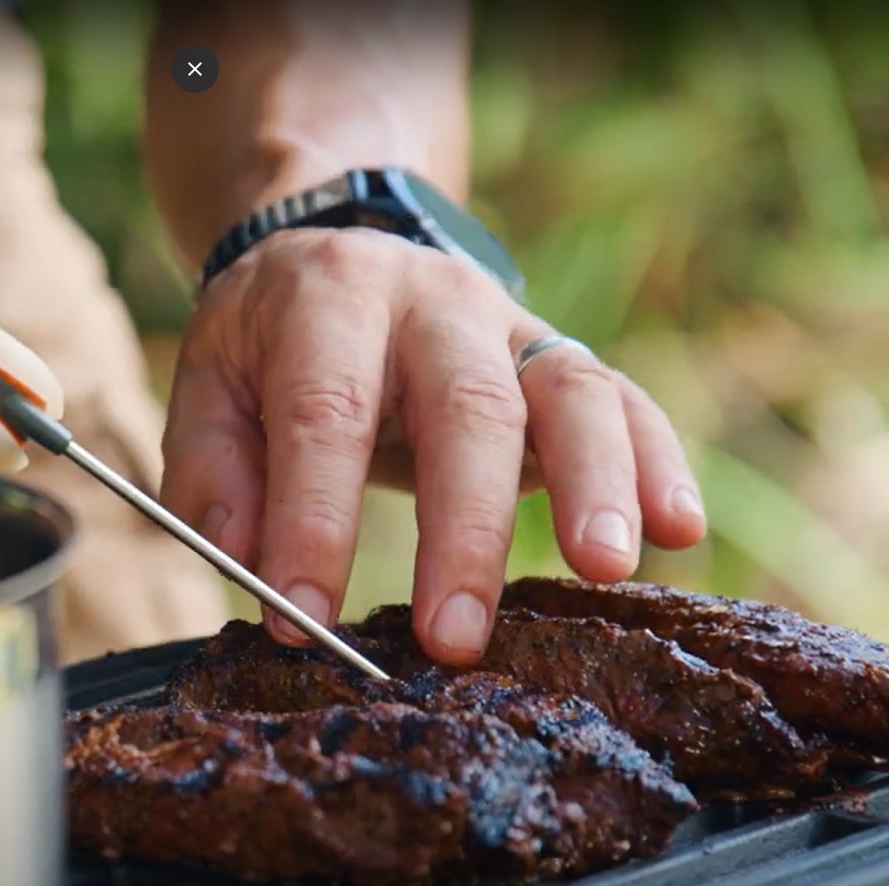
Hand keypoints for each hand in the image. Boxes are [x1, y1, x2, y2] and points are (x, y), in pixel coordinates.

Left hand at [161, 228, 706, 664]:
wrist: (336, 246)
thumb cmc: (268, 347)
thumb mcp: (209, 386)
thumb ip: (215, 475)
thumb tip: (249, 564)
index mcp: (328, 300)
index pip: (324, 413)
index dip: (313, 519)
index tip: (302, 617)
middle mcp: (432, 301)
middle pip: (465, 406)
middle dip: (464, 529)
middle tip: (453, 637)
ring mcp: (510, 326)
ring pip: (570, 392)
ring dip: (596, 484)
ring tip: (604, 570)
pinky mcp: (562, 360)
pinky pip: (625, 403)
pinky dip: (658, 464)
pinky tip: (679, 532)